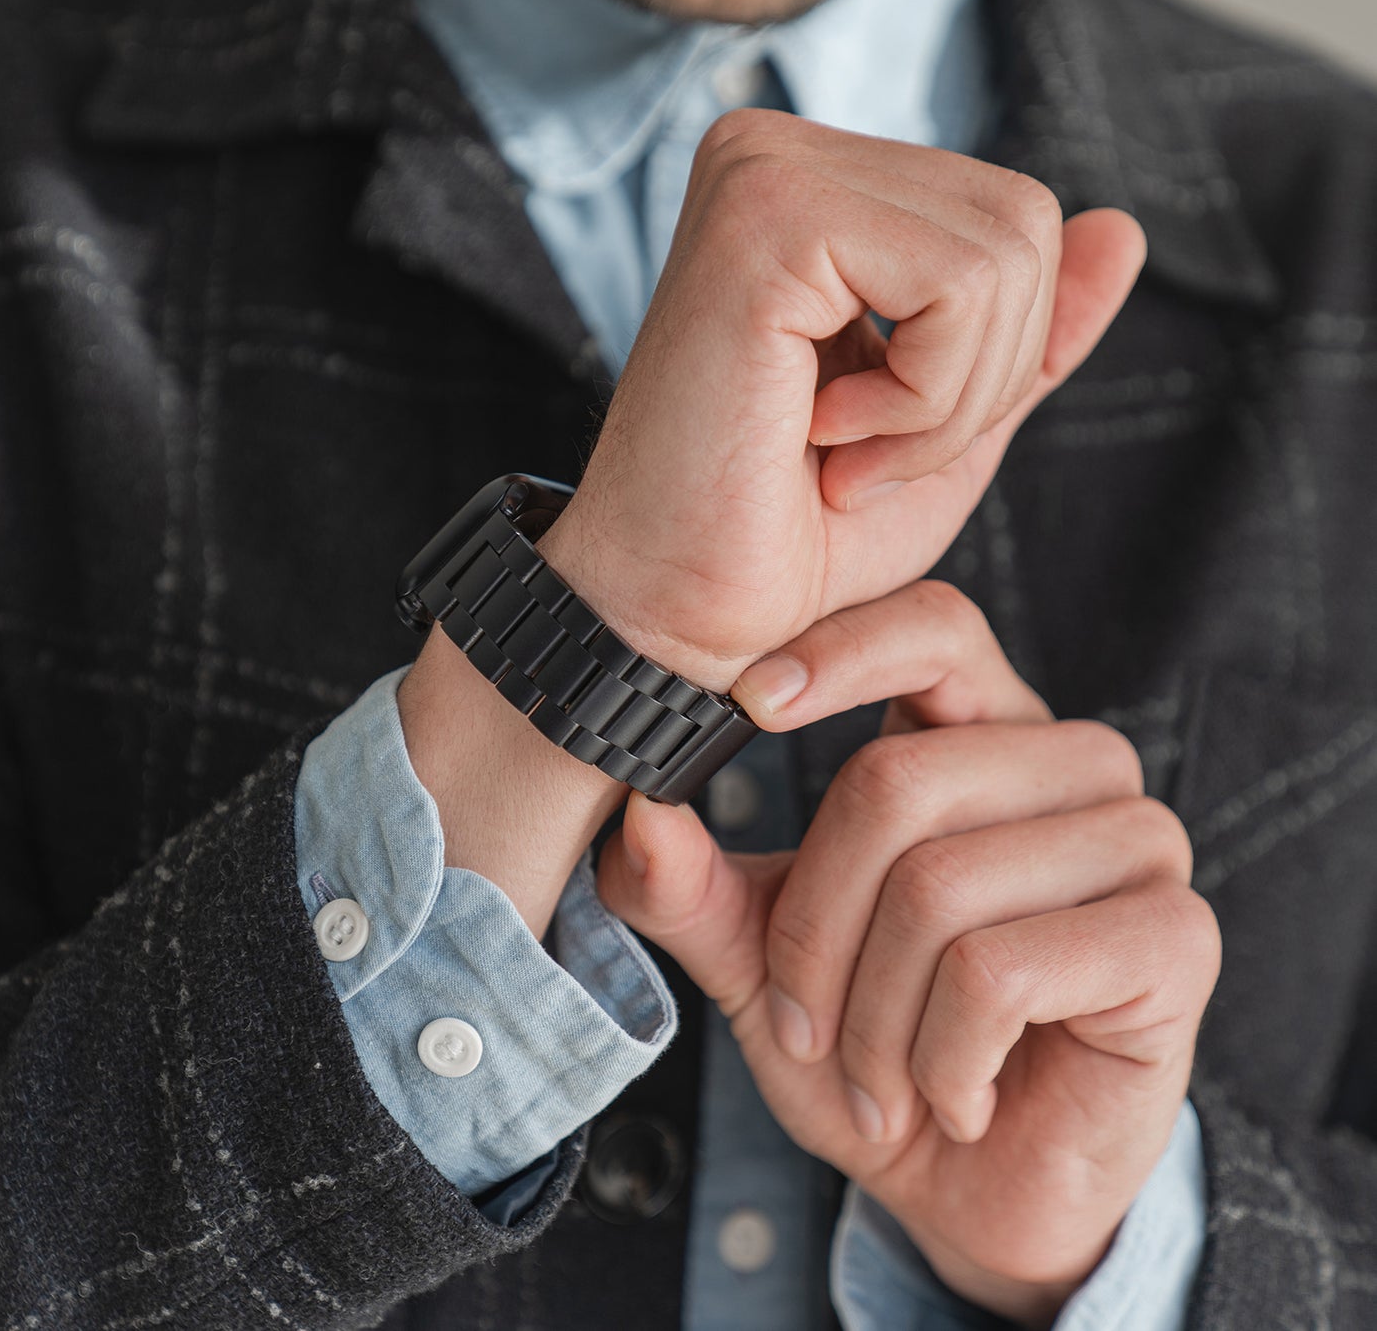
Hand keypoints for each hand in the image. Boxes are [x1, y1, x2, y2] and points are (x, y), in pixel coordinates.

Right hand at [540, 111, 1147, 689]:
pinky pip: (958, 284)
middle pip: (1026, 224)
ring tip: (838, 450)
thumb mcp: (946, 423)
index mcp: (813, 185)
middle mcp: (777, 150)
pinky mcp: (764, 218)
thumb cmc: (790, 532)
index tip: (869, 437)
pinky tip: (820, 433)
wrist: (680, 612)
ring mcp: (765, 171)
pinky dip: (920, 399)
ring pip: (1008, 252)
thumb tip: (1122, 227)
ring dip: (945, 401)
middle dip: (976, 382)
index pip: (1016, 221)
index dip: (989, 360)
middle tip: (857, 455)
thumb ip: (1030, 326)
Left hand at [597, 582, 1221, 1326]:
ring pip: (939, 886)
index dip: (838, 651)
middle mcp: (1071, 764)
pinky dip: (941, 1061)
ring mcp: (1137, 842)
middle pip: (895, 782)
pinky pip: (1002, 970)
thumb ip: (692, 886)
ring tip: (880, 1081)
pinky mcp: (1177, 938)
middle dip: (815, 936)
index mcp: (981, 731)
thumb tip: (638, 810)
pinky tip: (954, 1097)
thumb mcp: (759, 963)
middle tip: (806, 1032)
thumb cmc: (872, 1047)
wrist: (975, 1189)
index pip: (930, 625)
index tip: (743, 705)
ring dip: (872, 1019)